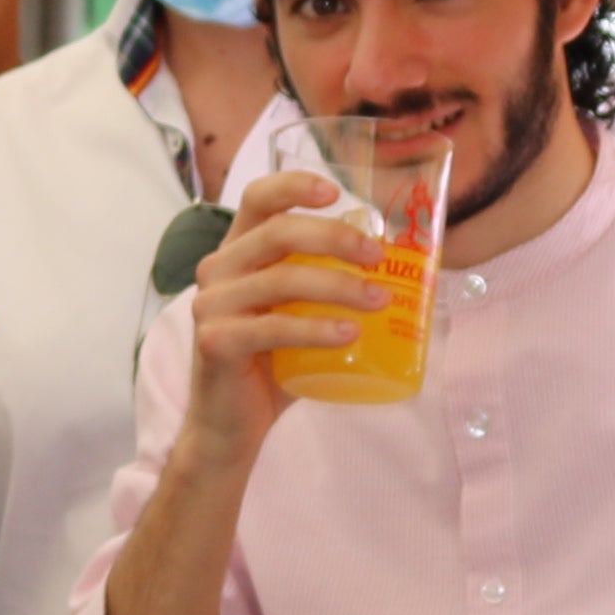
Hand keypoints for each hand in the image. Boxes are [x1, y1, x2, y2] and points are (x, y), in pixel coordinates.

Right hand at [179, 170, 389, 454]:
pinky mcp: (215, 343)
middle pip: (277, 232)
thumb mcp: (297, 314)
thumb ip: (327, 287)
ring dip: (339, 287)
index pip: (258, 199)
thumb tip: (402, 271)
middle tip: (377, 257)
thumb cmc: (271, 366)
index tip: (337, 191)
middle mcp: (218, 270)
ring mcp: (211, 306)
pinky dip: (316, 329)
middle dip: (335, 237)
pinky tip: (348, 335)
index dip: (294, 186)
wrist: (230, 428)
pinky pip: (273, 328)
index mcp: (237, 253)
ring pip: (282, 279)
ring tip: (378, 301)